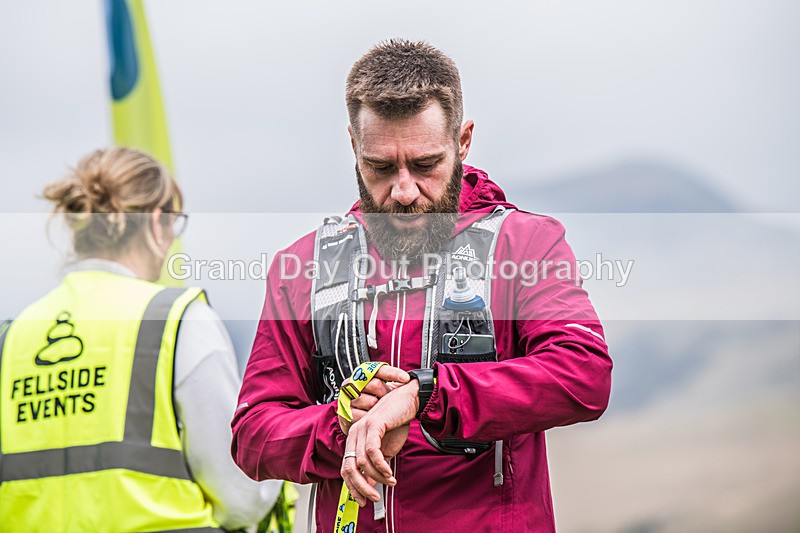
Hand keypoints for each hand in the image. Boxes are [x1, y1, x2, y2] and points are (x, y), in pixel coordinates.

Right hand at [338, 365, 408, 434]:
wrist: (360, 424)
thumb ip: (393, 384)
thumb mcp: (384, 392)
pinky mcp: (344, 411)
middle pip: (374, 384)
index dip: (393, 373)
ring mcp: (347, 397)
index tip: (406, 379)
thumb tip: (412, 381)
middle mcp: (353, 383)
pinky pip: (360, 414)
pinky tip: (371, 417)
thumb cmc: (374, 404)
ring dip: (377, 407)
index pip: (378, 369)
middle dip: (385, 393)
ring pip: (368, 400)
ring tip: (378, 410)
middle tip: (388, 400)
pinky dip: (368, 417)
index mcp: (362, 374)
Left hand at [341, 380, 418, 505]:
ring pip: (361, 462)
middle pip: (349, 468)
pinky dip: (380, 465)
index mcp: (354, 440)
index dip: (352, 487)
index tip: (362, 501)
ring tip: (390, 481)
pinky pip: (372, 451)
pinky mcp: (373, 425)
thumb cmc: (397, 423)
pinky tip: (389, 472)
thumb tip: (370, 486)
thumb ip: (376, 467)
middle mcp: (353, 434)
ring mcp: (361, 428)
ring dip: (377, 477)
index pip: (345, 468)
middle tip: (374, 497)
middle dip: (360, 487)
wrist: (408, 401)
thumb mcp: (385, 450)